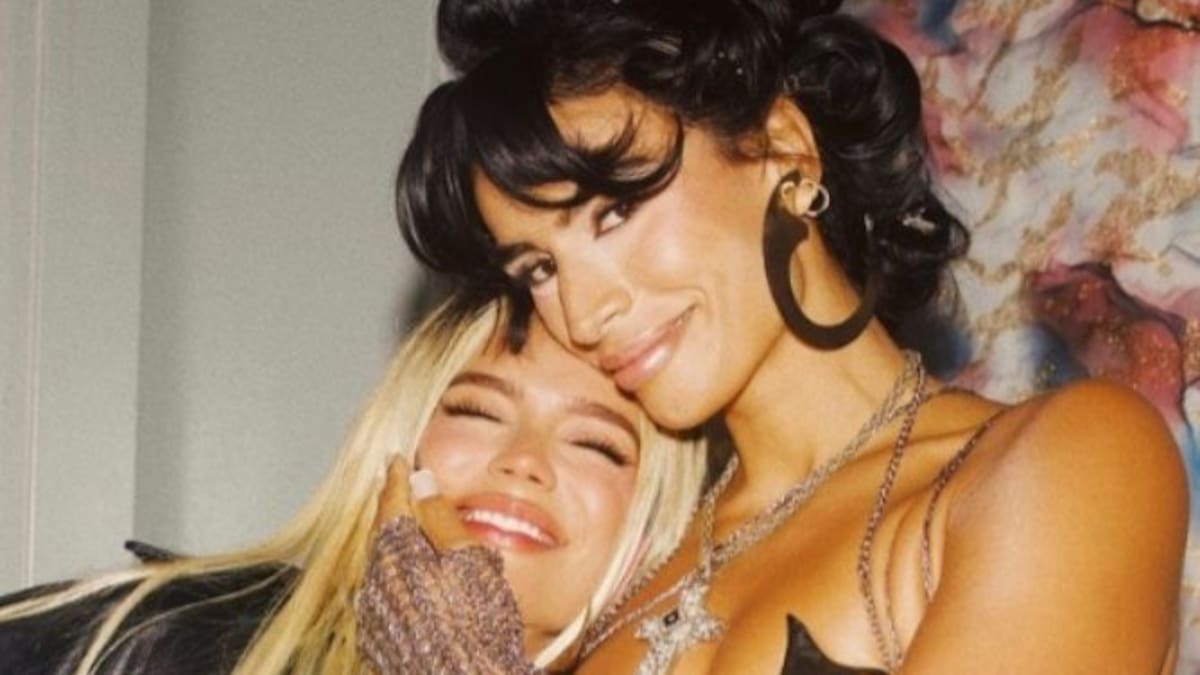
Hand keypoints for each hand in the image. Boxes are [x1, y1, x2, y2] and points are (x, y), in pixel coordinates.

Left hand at [355, 459, 536, 674]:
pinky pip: (380, 595)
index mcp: (396, 552)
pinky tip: (412, 580)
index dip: (397, 478)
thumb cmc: (477, 621)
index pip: (392, 502)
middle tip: (400, 487)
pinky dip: (394, 577)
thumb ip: (442, 516)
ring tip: (409, 530)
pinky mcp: (376, 640)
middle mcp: (375, 580)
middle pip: (380, 532)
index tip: (399, 460)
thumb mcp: (469, 558)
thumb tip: (421, 478)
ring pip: (379, 563)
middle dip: (391, 508)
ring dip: (392, 544)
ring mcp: (372, 613)